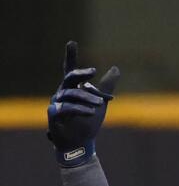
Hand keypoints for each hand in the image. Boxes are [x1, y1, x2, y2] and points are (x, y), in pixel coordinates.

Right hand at [47, 41, 119, 166]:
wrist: (81, 143)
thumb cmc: (88, 121)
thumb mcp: (101, 101)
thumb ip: (106, 85)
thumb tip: (116, 68)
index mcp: (72, 88)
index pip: (70, 69)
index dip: (70, 56)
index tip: (72, 42)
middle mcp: (62, 93)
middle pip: (69, 78)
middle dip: (80, 74)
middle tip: (93, 72)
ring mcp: (57, 104)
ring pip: (71, 94)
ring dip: (87, 97)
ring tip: (100, 103)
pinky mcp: (54, 116)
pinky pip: (66, 108)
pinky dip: (79, 109)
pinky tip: (90, 111)